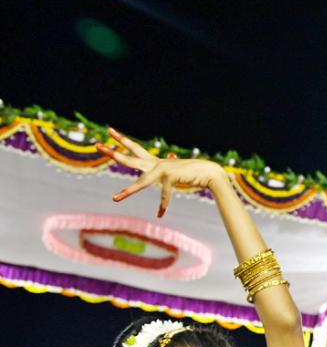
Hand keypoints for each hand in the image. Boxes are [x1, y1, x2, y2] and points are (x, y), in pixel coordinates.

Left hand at [95, 128, 228, 216]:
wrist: (208, 173)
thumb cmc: (194, 173)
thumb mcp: (177, 171)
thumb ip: (169, 167)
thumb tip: (171, 157)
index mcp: (155, 162)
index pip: (135, 149)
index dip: (122, 140)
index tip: (110, 131)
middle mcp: (155, 163)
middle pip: (131, 158)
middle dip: (114, 153)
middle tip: (98, 146)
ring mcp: (162, 169)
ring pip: (141, 181)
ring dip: (129, 192)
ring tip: (116, 198)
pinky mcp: (169, 177)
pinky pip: (164, 195)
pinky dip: (163, 205)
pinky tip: (159, 214)